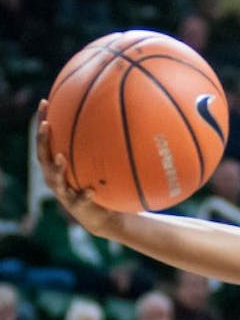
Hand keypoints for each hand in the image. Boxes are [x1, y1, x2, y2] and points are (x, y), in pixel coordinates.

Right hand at [36, 100, 121, 236]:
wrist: (104, 217)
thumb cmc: (100, 184)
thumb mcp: (98, 165)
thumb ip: (100, 147)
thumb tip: (117, 118)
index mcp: (56, 165)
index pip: (45, 140)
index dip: (42, 122)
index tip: (45, 102)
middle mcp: (54, 177)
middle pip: (42, 156)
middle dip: (43, 141)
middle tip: (46, 125)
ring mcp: (64, 193)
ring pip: (55, 180)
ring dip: (57, 169)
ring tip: (60, 158)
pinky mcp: (77, 207)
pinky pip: (80, 200)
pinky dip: (85, 195)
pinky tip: (91, 191)